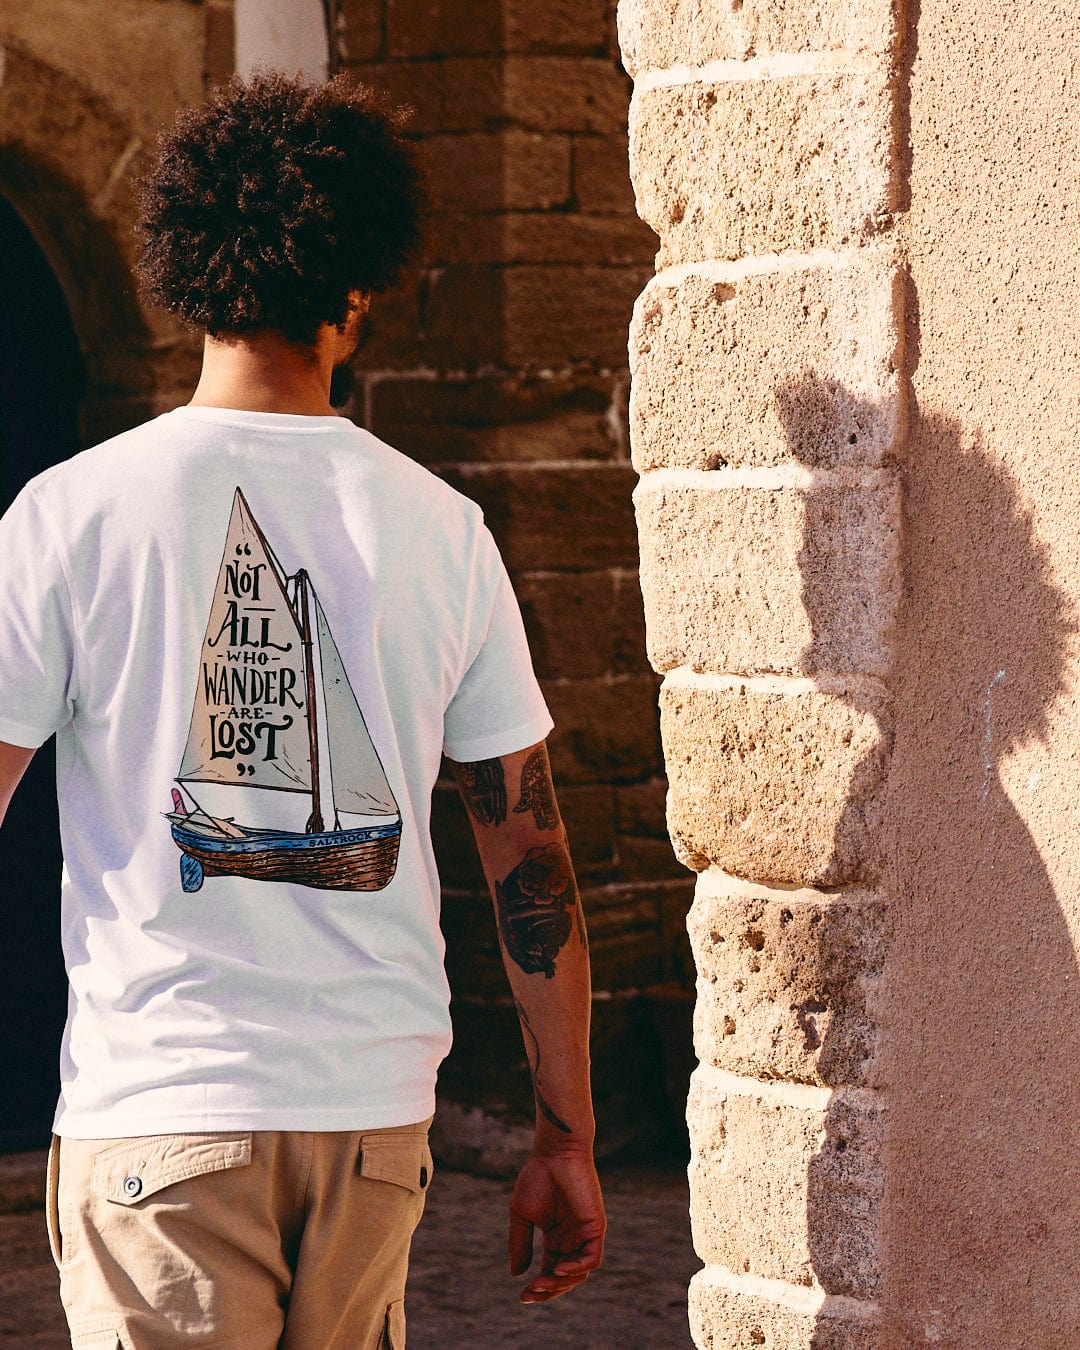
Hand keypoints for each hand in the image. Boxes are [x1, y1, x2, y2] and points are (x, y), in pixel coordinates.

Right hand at [508, 1148, 605, 1304]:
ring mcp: (586, 1234)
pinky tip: (558, 1269)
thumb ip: (520, 1243)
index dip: (539, 1288)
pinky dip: (577, 1268)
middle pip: (565, 1278)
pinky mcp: (596, 1227)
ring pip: (579, 1273)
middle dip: (548, 1290)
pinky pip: (592, 1258)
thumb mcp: (521, 1215)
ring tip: (541, 1283)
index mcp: (556, 1238)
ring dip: (560, 1283)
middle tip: (530, 1294)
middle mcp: (573, 1239)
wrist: (555, 1152)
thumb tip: (517, 1275)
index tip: (521, 1296)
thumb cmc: (538, 1177)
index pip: (551, 1272)